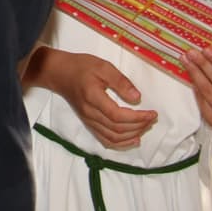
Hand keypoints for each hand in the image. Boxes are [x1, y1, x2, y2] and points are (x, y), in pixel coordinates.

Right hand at [30, 47, 156, 149]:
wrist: (59, 73)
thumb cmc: (81, 67)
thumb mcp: (103, 66)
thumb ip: (121, 82)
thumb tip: (137, 98)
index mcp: (93, 97)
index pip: (118, 116)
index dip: (138, 118)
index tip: (152, 113)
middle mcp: (90, 113)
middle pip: (117, 129)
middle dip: (139, 126)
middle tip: (152, 118)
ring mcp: (88, 120)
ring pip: (112, 137)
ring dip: (132, 136)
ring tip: (145, 127)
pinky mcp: (88, 123)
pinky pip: (105, 139)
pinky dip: (120, 143)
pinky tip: (133, 140)